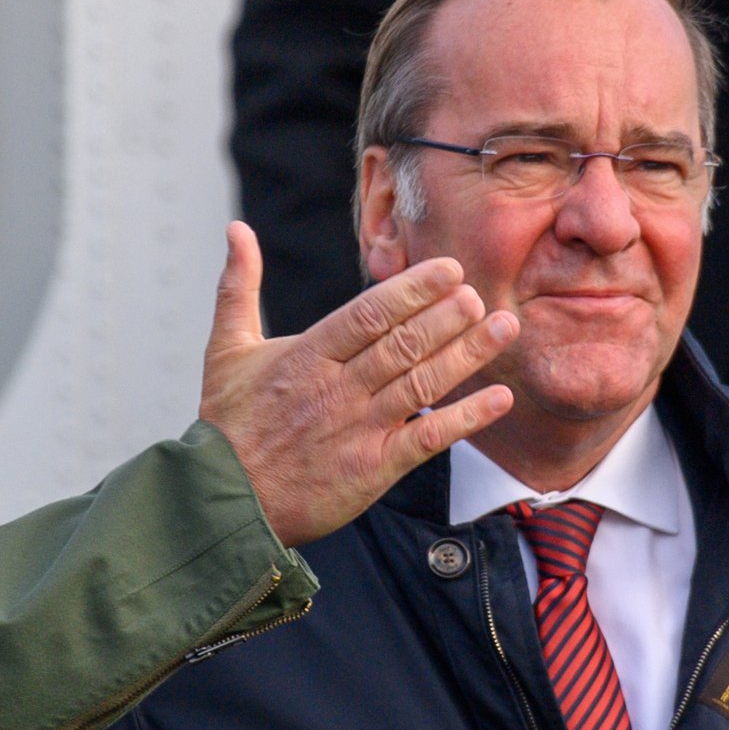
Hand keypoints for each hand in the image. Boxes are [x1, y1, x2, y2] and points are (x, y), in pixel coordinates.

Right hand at [200, 221, 516, 546]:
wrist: (225, 501)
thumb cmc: (227, 423)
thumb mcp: (226, 349)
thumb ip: (238, 286)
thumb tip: (236, 228)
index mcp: (307, 356)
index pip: (369, 314)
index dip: (413, 289)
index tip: (449, 270)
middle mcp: (336, 389)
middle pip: (402, 344)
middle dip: (447, 317)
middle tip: (480, 295)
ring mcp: (357, 429)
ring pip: (421, 383)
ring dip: (467, 354)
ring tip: (503, 328)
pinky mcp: (372, 469)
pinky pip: (427, 438)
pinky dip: (466, 418)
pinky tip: (500, 398)